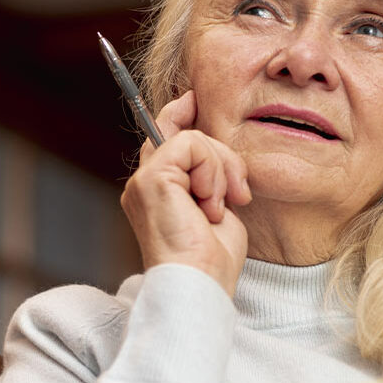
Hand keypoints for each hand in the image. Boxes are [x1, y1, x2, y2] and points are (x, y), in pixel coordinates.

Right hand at [120, 90, 250, 295]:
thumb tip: (218, 151)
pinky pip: (191, 144)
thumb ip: (211, 178)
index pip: (162, 134)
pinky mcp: (152, 179)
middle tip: (239, 194)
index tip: (196, 97)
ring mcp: (144, 181)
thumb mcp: (217, 209)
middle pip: (181, 132)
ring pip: (192, 138)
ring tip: (220, 207)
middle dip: (221, 155)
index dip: (179, 111)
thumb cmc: (212, 261)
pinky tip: (210, 203)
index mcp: (158, 193)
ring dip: (221, 169)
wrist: (201, 284)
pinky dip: (212, 170)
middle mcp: (144, 185)